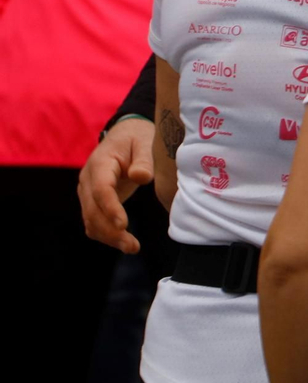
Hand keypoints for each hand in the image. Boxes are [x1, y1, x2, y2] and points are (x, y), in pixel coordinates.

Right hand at [78, 118, 155, 253]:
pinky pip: (94, 221)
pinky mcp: (93, 201)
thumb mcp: (145, 142)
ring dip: (109, 237)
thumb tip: (141, 177)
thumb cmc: (137, 138)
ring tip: (132, 248)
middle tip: (133, 246)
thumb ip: (144, 160)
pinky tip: (124, 243)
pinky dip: (106, 234)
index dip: (111, 208)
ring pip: (91, 220)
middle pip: (92, 210)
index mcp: (100, 163)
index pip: (101, 190)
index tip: (124, 225)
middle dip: (111, 231)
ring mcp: (87, 192)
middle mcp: (88, 180)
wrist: (125, 135)